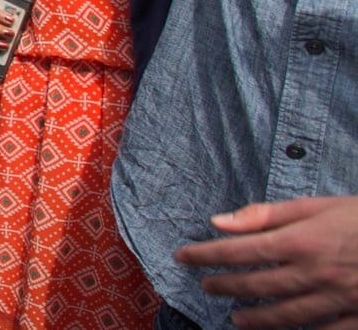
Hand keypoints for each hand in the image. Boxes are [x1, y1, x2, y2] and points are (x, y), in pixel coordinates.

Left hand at [175, 196, 357, 328]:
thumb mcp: (319, 205)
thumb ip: (268, 215)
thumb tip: (220, 222)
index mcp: (301, 241)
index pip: (238, 251)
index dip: (205, 255)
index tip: (183, 256)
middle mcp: (314, 273)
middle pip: (257, 285)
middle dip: (225, 286)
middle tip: (206, 287)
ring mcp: (337, 298)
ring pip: (286, 315)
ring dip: (256, 318)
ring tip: (237, 319)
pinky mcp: (357, 317)